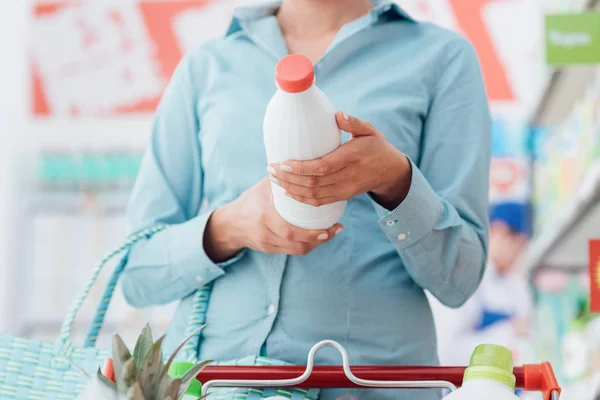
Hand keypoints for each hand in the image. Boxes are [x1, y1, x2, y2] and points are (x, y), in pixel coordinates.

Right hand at [204, 178, 342, 261]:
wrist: (230, 224)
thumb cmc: (249, 201)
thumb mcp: (263, 187)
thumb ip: (281, 179)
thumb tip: (302, 162)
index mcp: (265, 217)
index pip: (291, 230)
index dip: (313, 233)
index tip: (333, 225)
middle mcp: (266, 233)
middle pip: (297, 244)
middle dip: (320, 239)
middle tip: (336, 229)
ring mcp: (267, 244)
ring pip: (297, 250)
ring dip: (316, 244)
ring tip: (330, 233)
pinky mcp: (269, 250)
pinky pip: (292, 251)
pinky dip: (306, 245)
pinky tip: (317, 238)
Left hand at [268, 111, 411, 210]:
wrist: (390, 170)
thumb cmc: (376, 145)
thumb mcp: (369, 130)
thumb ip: (353, 123)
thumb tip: (338, 114)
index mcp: (352, 158)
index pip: (322, 167)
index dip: (301, 168)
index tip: (283, 162)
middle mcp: (348, 177)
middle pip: (314, 183)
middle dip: (289, 178)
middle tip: (271, 169)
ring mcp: (345, 189)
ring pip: (314, 195)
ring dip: (291, 189)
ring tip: (274, 179)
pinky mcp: (343, 196)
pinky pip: (320, 202)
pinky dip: (302, 199)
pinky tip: (288, 192)